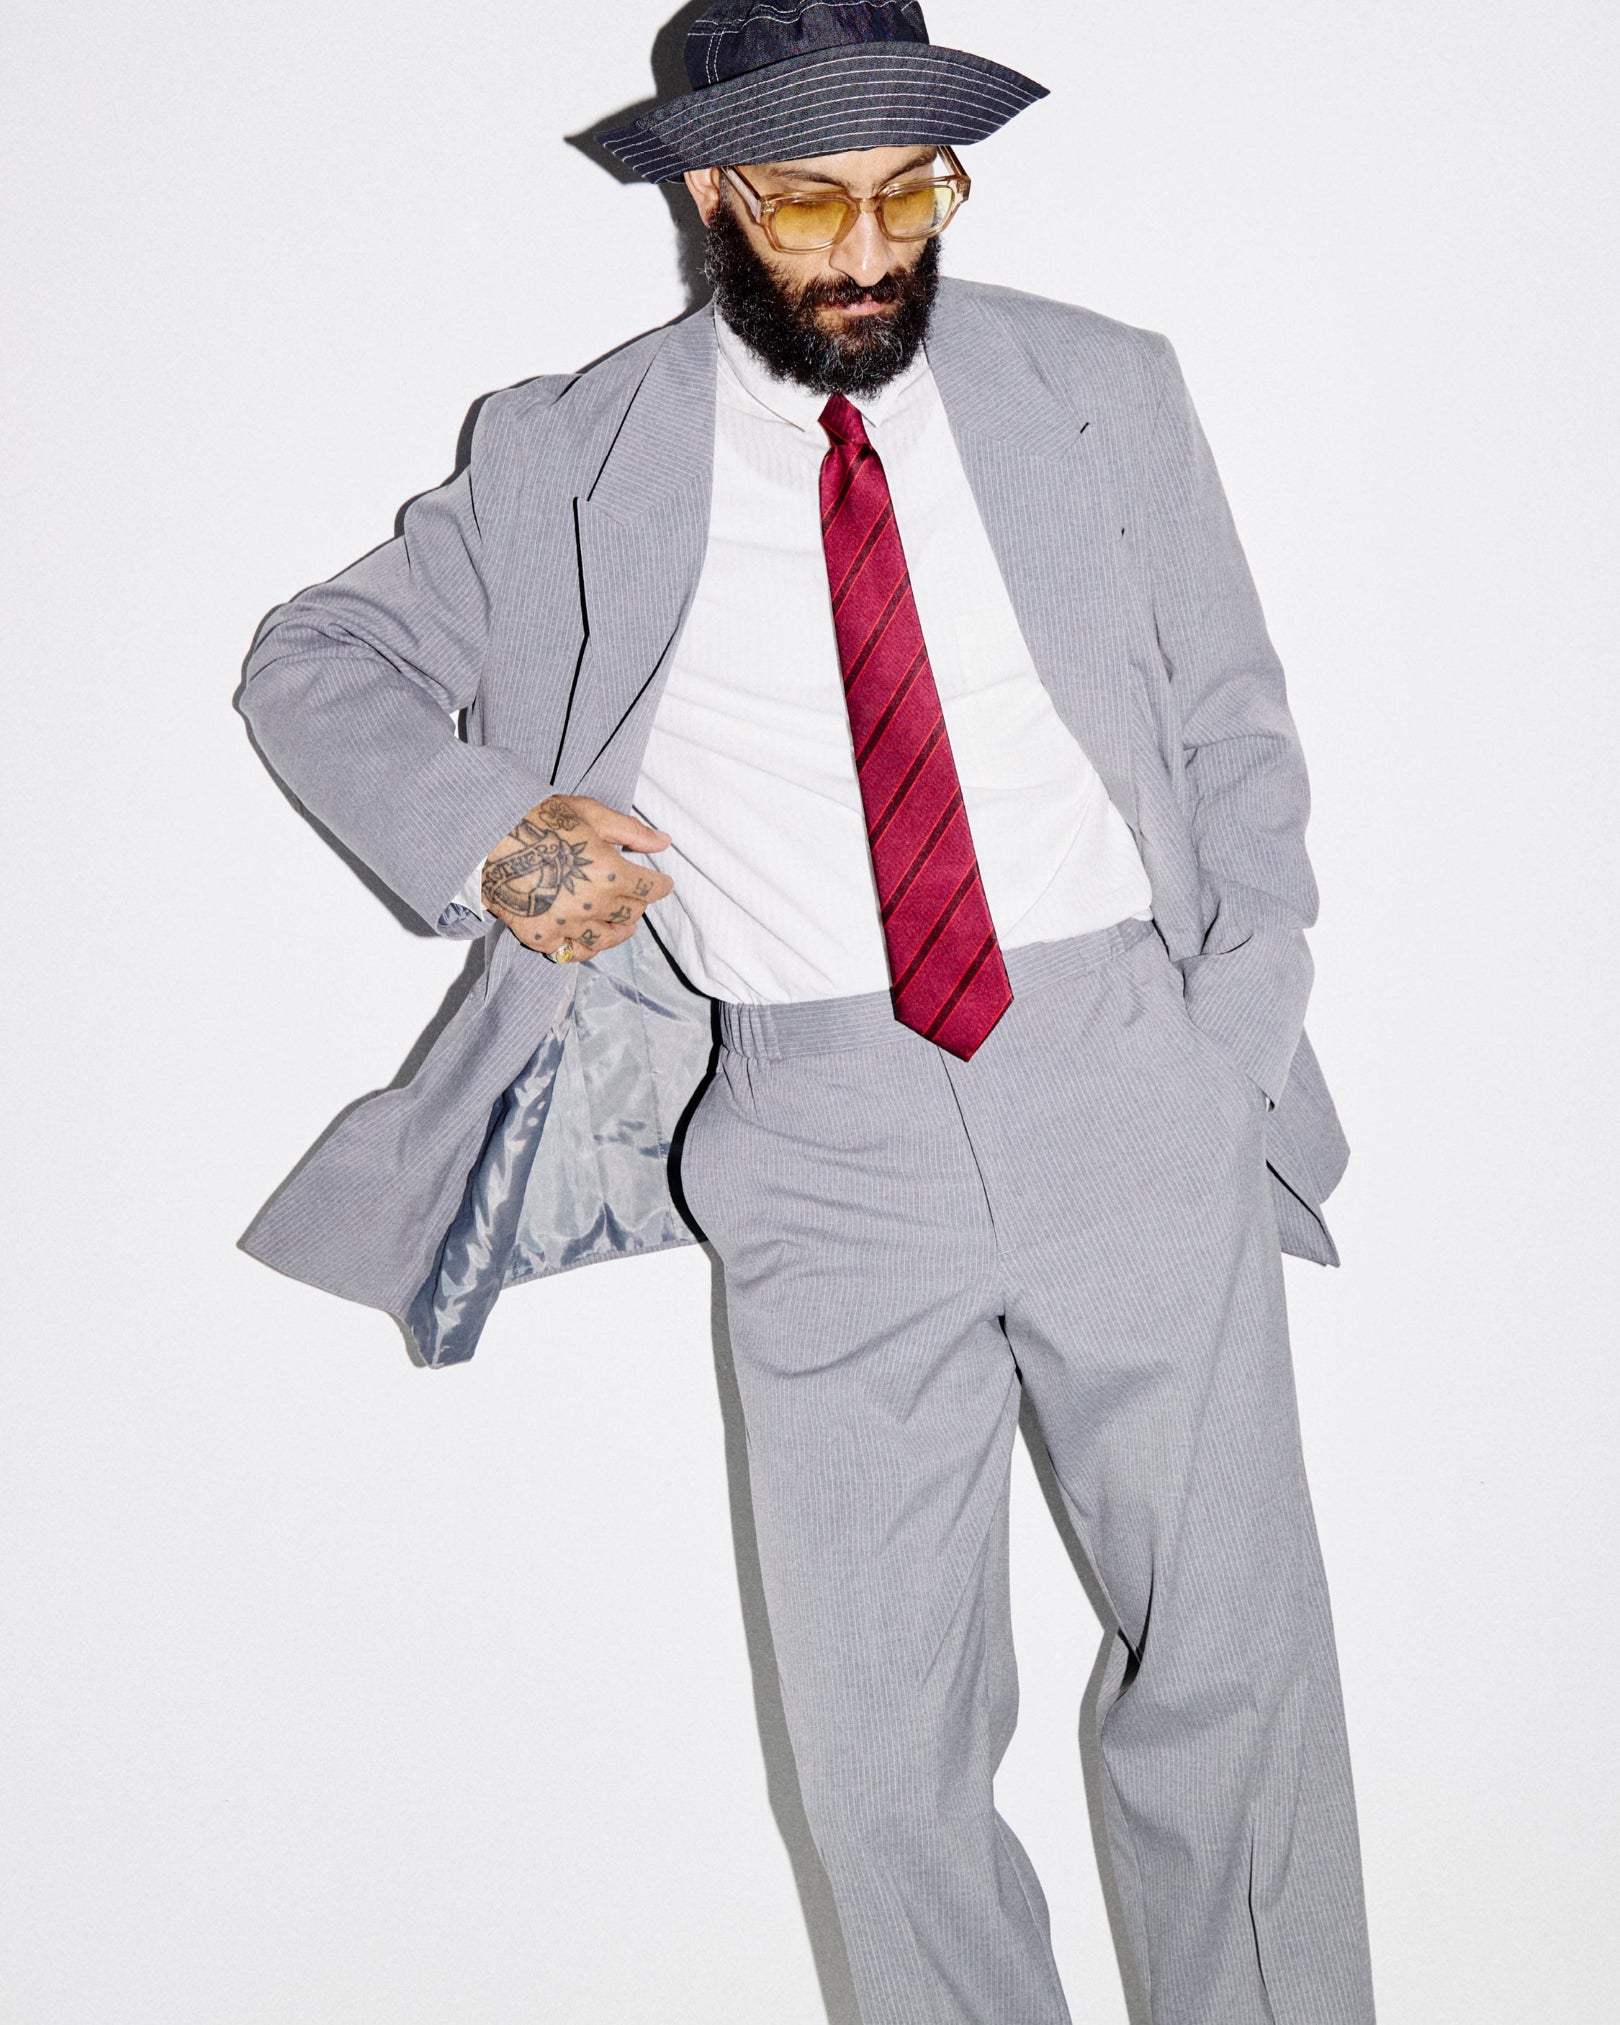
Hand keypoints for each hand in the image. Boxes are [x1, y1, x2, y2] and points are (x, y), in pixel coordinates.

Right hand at [481, 796, 673, 960]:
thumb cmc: (536, 817)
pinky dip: (581, 947)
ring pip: (606, 940)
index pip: (650, 889)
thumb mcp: (589, 813)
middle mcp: (591, 903)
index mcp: (609, 871)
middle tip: (634, 897)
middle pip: (630, 914)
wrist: (483, 835)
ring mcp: (565, 924)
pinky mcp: (540, 936)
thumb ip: (631, 831)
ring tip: (618, 924)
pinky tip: (584, 937)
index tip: (662, 883)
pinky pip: (570, 953)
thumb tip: (664, 842)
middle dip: (637, 904)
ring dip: (617, 931)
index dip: (660, 885)